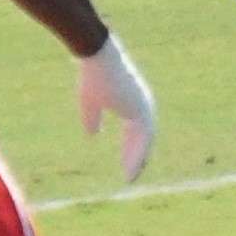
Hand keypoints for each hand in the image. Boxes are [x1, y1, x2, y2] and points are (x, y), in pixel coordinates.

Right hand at [78, 33, 156, 180]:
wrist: (97, 58)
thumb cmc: (93, 76)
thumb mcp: (89, 103)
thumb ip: (92, 118)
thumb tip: (92, 135)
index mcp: (131, 103)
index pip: (135, 132)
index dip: (130, 149)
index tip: (126, 165)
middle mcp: (141, 106)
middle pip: (143, 138)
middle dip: (136, 157)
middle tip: (131, 175)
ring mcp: (144, 107)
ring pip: (145, 141)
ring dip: (138, 160)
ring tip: (130, 177)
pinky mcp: (141, 109)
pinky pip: (144, 139)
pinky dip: (138, 155)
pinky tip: (131, 168)